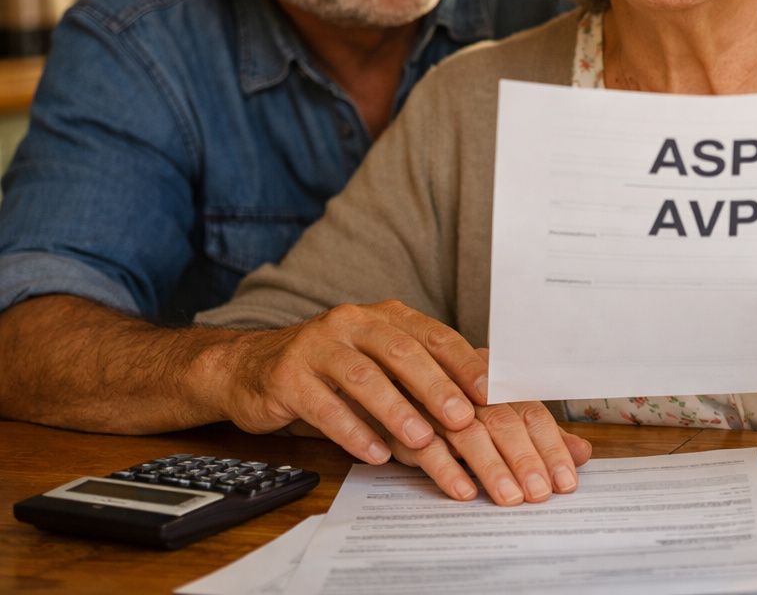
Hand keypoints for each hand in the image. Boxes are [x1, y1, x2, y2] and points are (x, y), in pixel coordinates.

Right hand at [218, 300, 489, 467]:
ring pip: (363, 377)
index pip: (432, 335)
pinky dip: (352, 431)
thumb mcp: (379, 361)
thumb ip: (422, 372)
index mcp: (383, 316)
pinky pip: (323, 405)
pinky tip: (372, 455)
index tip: (490, 392)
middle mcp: (352, 323)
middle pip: (401, 352)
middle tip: (463, 418)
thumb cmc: (332, 370)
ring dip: (396, 410)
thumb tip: (485, 390)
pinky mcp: (286, 376)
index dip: (463, 362)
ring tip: (421, 441)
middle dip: (435, 387)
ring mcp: (316, 346)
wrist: (251, 368)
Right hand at [380, 397, 593, 504]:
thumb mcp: (497, 417)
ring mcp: (433, 405)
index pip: (530, 411)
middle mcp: (468, 389)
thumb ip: (538, 434)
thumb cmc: (452, 406)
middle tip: (539, 493)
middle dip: (524, 458)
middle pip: (503, 420)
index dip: (551, 446)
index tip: (566, 481)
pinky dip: (445, 470)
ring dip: (490, 467)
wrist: (382, 387)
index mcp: (496, 384)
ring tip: (509, 497)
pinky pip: (424, 447)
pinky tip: (464, 492)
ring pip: (468, 433)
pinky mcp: (400, 425)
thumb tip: (583, 452)